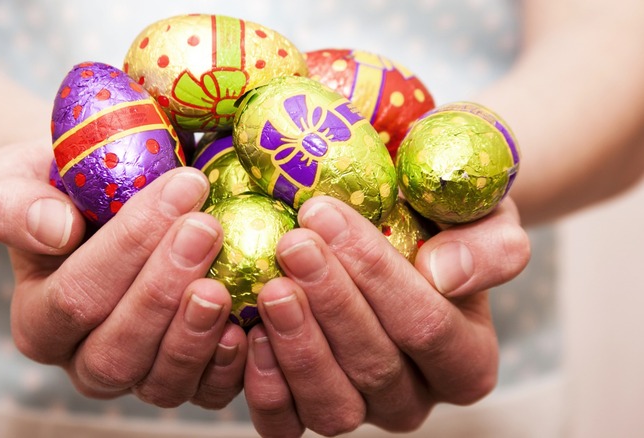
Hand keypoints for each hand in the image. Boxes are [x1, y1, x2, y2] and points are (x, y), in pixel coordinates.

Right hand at [0, 140, 246, 408]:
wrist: (104, 207)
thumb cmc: (62, 191)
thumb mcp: (19, 180)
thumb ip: (15, 205)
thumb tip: (54, 231)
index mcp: (38, 320)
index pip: (75, 297)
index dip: (128, 246)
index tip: (181, 187)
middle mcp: (83, 360)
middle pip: (116, 351)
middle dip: (164, 289)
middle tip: (206, 228)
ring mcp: (137, 376)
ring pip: (160, 382)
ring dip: (194, 334)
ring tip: (223, 282)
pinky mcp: (185, 380)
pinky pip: (206, 393)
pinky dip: (229, 367)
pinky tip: (247, 324)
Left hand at [243, 196, 529, 436]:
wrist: (395, 236)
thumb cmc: (438, 224)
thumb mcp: (483, 218)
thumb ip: (488, 246)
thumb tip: (444, 274)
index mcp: (468, 359)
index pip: (427, 326)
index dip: (377, 274)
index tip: (326, 215)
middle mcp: (417, 397)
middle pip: (376, 366)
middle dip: (330, 300)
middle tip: (293, 243)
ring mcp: (362, 410)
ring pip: (333, 406)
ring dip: (298, 345)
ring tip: (272, 287)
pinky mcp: (308, 413)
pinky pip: (286, 424)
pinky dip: (265, 386)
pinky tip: (250, 332)